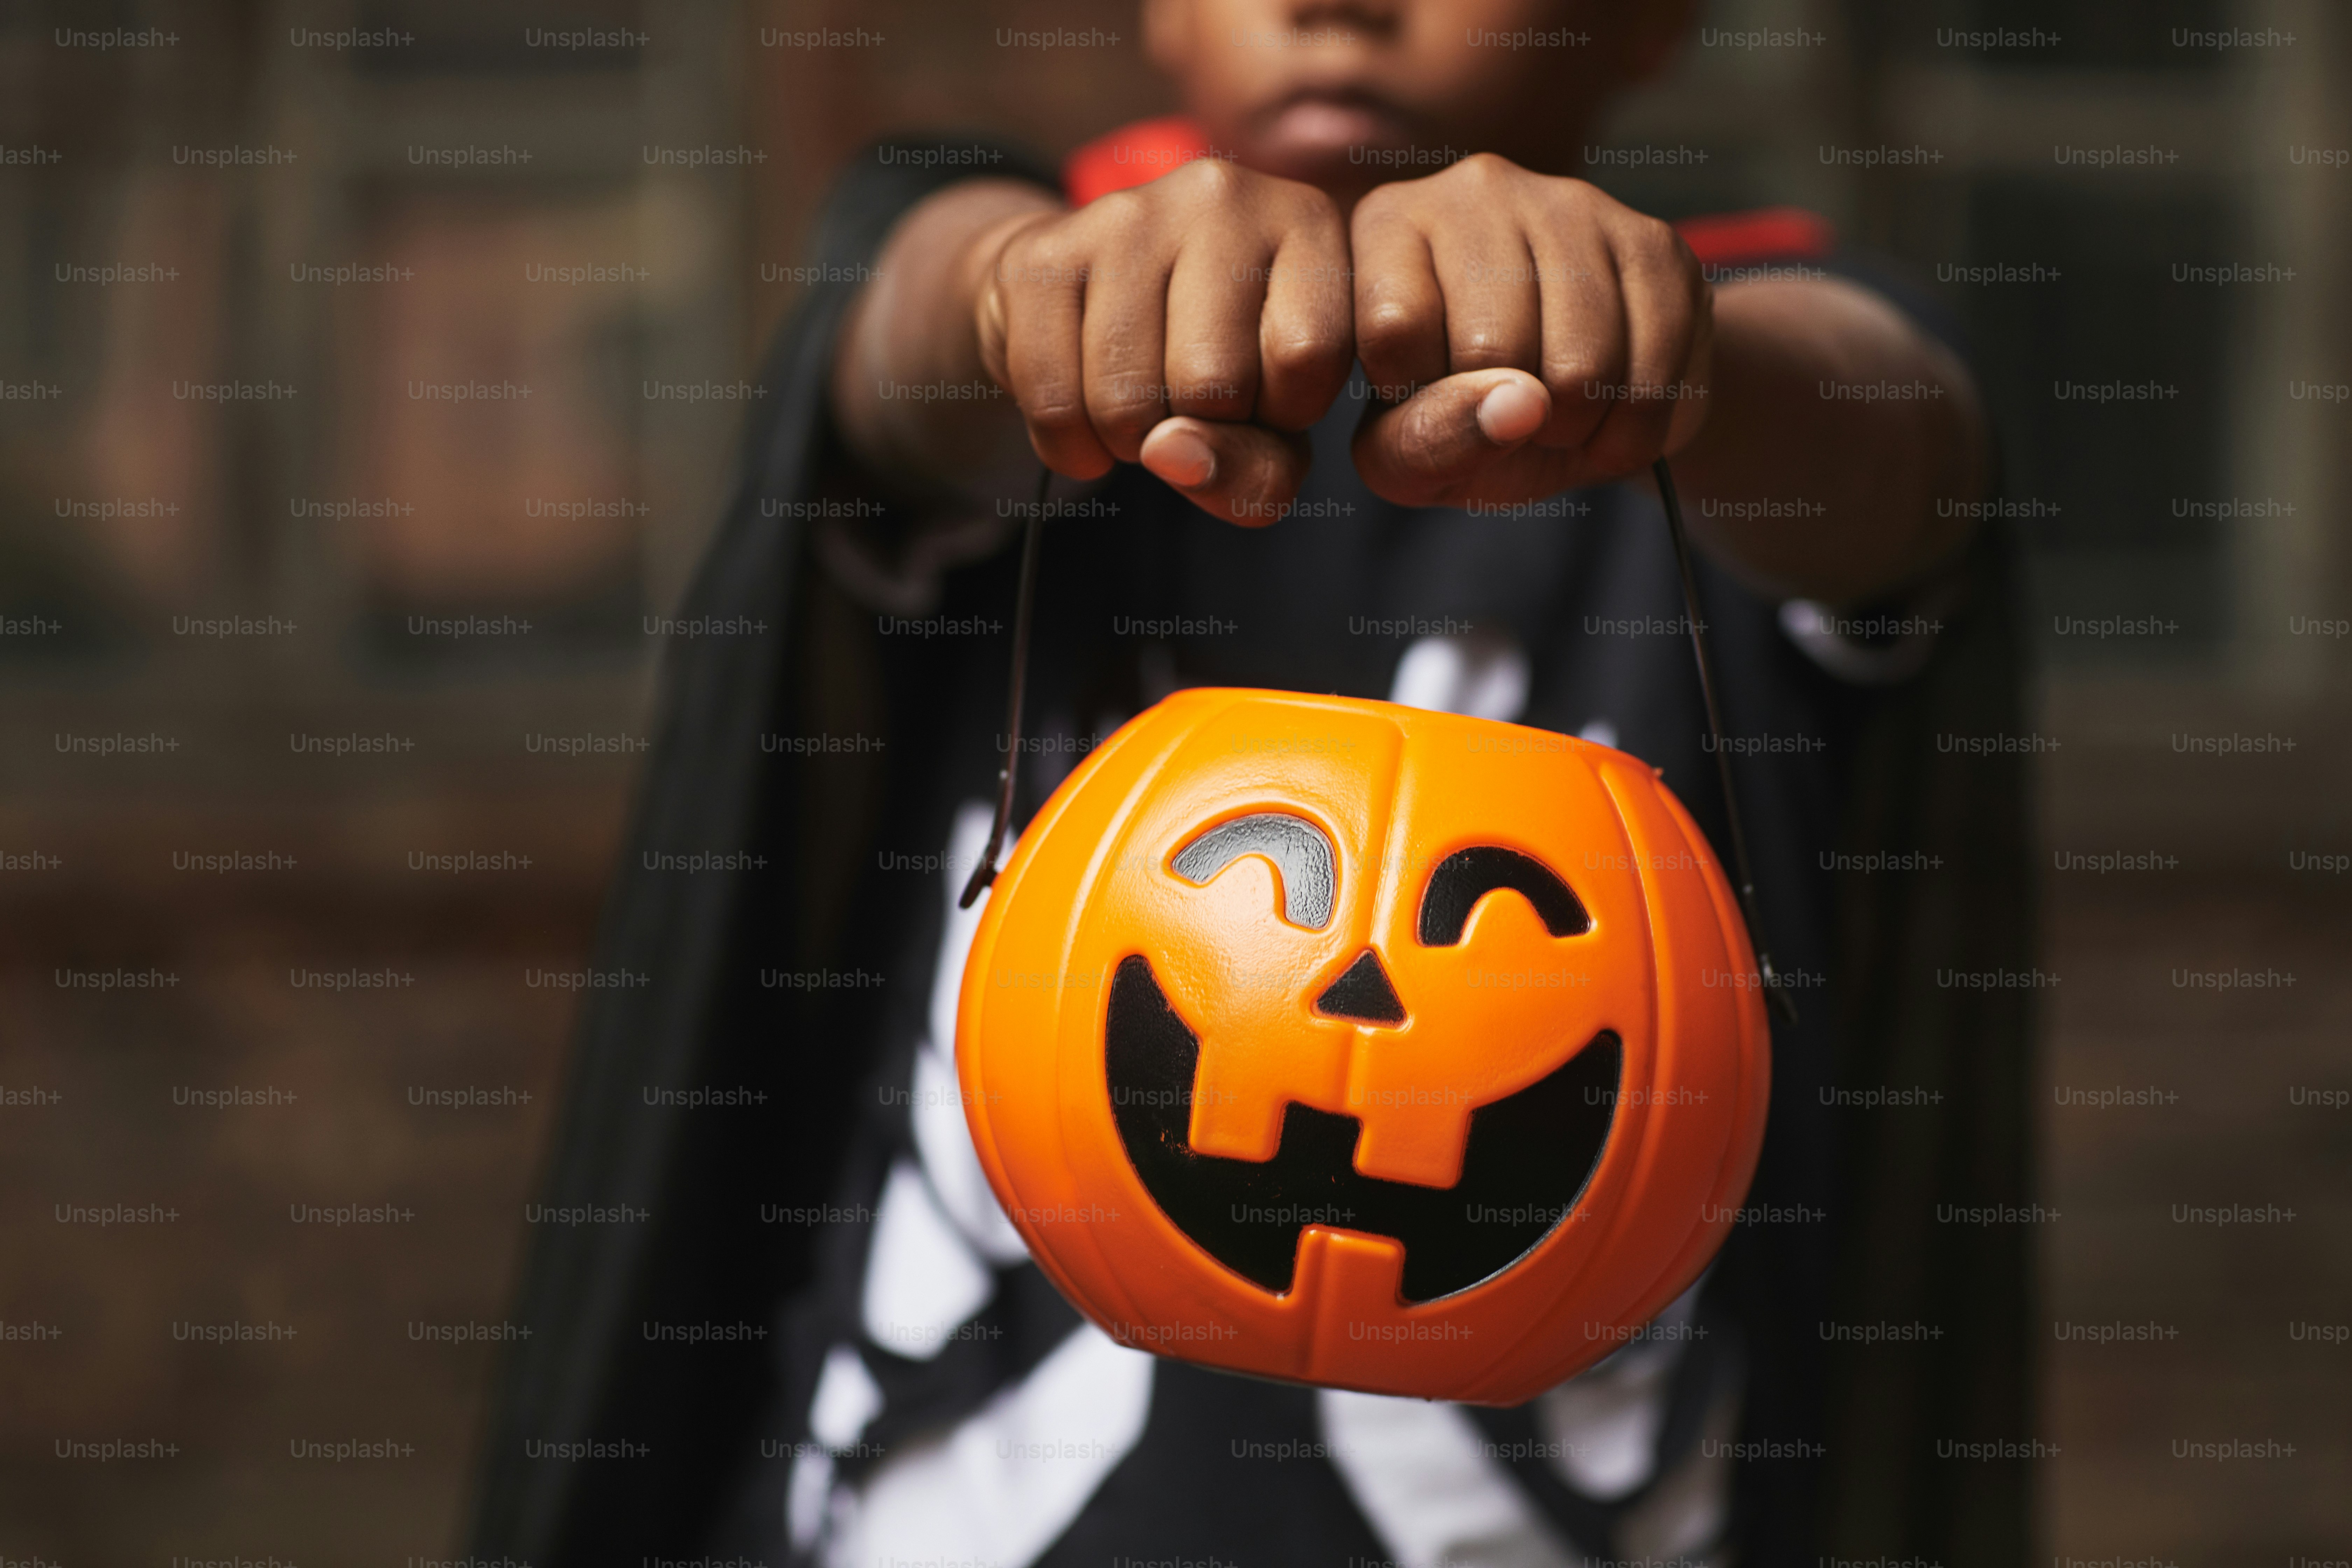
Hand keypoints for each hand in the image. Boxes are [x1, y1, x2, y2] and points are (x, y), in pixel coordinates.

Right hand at [974, 158, 1354, 523]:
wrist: (1084, 299)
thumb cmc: (1212, 365)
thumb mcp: (1272, 426)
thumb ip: (1260, 469)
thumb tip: (1170, 452)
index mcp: (1306, 222)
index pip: (1308, 356)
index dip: (1281, 414)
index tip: (1265, 397)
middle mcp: (1222, 195)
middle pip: (1214, 382)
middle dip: (1198, 432)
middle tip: (1189, 405)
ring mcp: (1126, 215)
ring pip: (1129, 401)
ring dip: (1129, 444)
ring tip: (1139, 410)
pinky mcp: (1043, 254)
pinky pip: (1056, 402)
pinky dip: (1070, 445)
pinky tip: (1085, 423)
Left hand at [1347, 154, 1712, 507]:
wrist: (1574, 400)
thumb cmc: (1459, 418)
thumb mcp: (1403, 453)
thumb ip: (1422, 442)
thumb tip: (1515, 406)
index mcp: (1389, 224)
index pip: (1394, 329)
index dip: (1417, 395)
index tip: (1428, 394)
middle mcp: (1475, 189)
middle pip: (1490, 348)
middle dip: (1504, 420)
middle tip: (1506, 415)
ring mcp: (1572, 204)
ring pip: (1579, 366)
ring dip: (1573, 429)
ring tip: (1557, 419)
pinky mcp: (1654, 241)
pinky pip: (1651, 375)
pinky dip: (1632, 429)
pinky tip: (1609, 415)